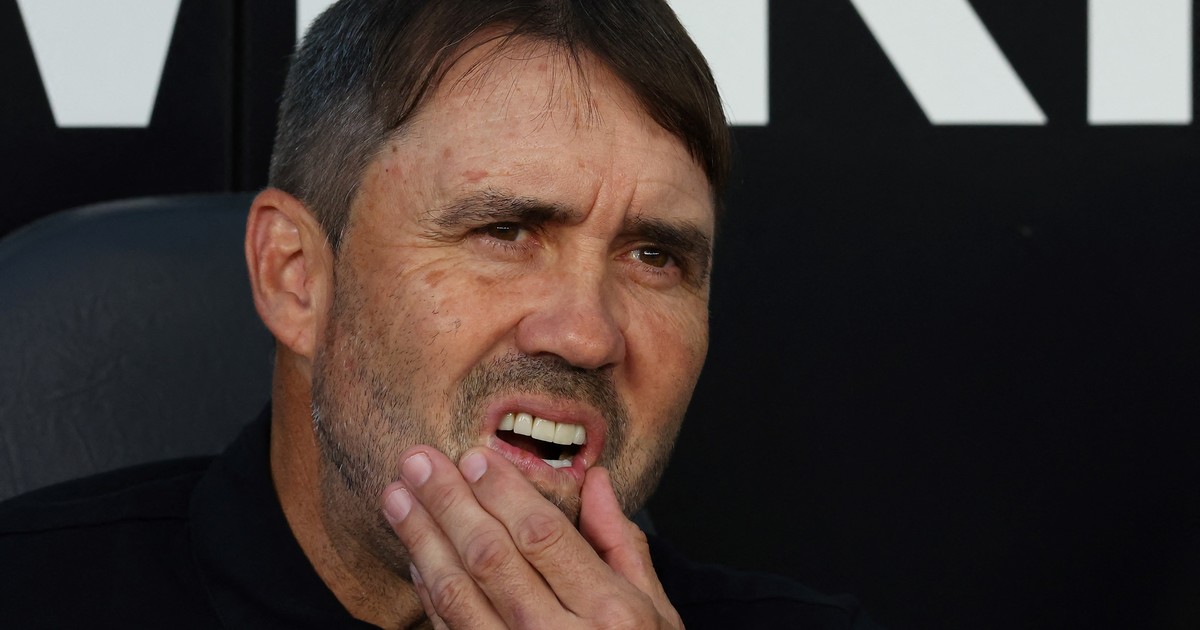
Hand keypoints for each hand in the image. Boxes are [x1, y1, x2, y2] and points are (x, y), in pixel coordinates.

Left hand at [381, 446, 682, 628]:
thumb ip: (621, 544)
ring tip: (396, 498)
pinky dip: (429, 592)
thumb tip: (596, 480)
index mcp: (610, 612)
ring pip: (458, 593)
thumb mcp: (657, 612)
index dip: (503, 493)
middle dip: (448, 503)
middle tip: (416, 462)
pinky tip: (416, 556)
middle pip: (491, 557)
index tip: (473, 456)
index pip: (544, 536)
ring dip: (422, 541)